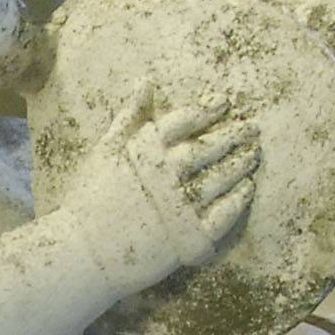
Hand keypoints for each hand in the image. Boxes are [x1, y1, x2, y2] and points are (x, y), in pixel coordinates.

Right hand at [62, 85, 260, 294]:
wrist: (81, 253)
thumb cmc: (87, 200)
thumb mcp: (104, 151)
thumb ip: (128, 116)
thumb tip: (145, 81)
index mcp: (145, 149)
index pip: (185, 120)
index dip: (208, 109)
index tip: (224, 103)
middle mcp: (167, 174)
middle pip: (210, 147)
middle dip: (234, 134)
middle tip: (252, 127)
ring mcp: (180, 206)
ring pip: (221, 178)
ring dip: (240, 164)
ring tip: (254, 154)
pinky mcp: (189, 236)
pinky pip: (223, 215)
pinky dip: (238, 200)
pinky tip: (247, 190)